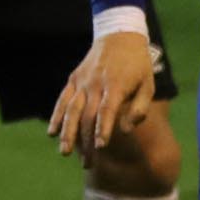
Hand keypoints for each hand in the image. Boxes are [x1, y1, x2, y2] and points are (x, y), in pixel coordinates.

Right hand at [51, 31, 156, 166]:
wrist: (119, 35)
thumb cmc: (138, 65)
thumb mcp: (148, 84)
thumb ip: (140, 108)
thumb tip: (126, 130)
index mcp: (116, 85)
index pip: (107, 111)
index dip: (103, 129)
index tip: (101, 147)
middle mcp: (95, 84)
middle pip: (87, 116)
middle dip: (86, 141)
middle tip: (88, 164)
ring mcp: (81, 82)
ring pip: (70, 110)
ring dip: (67, 133)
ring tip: (64, 152)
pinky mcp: (73, 79)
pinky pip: (62, 100)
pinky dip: (56, 116)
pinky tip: (51, 133)